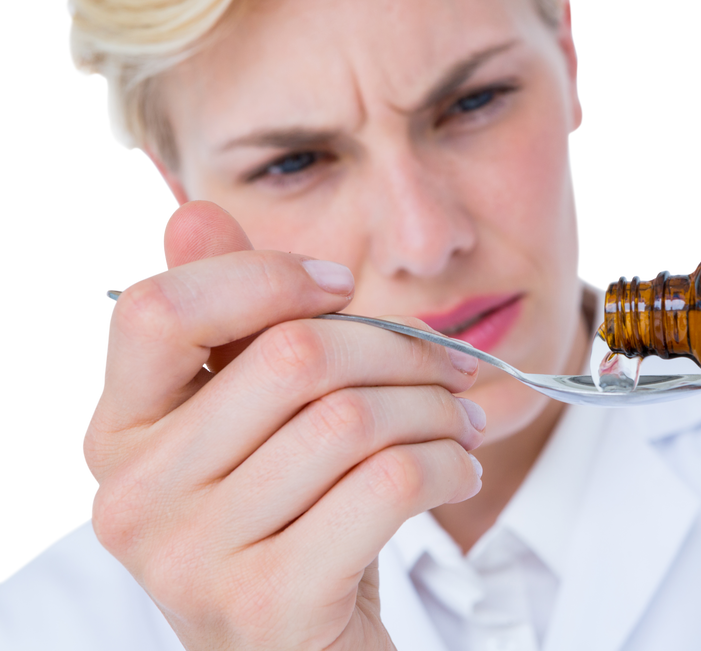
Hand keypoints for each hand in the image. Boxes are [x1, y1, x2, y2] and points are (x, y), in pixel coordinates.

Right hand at [85, 201, 485, 648]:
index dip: (267, 277)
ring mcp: (193, 557)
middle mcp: (135, 495)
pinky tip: (458, 469)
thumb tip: (195, 213)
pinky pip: (387, 486)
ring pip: (353, 420)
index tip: (344, 286)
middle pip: (293, 358)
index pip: (160, 308)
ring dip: (438, 410)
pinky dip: (448, 464)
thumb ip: (226, 322)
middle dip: (402, 349)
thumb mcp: (251, 422)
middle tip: (452, 367)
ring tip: (463, 423)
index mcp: (121, 432)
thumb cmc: (286, 522)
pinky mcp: (269, 603)